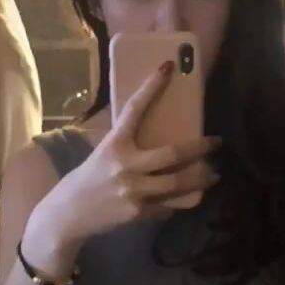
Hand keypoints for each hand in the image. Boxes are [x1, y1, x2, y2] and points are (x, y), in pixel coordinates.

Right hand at [44, 60, 221, 242]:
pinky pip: (166, 206)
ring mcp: (133, 190)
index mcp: (114, 144)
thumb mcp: (102, 155)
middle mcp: (125, 165)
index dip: (151, 87)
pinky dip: (174, 203)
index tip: (168, 68)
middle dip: (200, 147)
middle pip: (173, 153)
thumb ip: (124, 145)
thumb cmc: (85, 180)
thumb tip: (150, 132)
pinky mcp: (137, 213)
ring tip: (214, 175)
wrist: (67, 216)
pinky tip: (180, 201)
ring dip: (200, 179)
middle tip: (217, 142)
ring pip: (177, 184)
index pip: (134, 109)